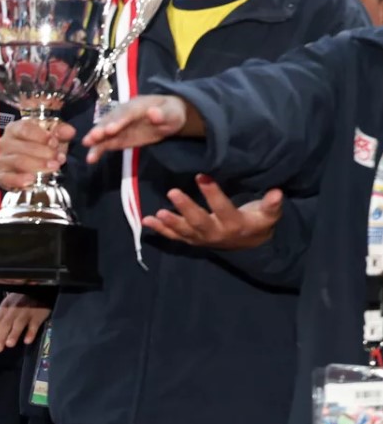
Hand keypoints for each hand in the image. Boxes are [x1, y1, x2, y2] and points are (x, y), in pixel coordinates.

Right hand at [0, 119, 72, 190]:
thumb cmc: (40, 147)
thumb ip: (61, 132)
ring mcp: (2, 160)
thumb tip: (69, 131)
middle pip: (23, 146)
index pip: (25, 128)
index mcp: (15, 129)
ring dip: (38, 165)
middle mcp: (5, 142)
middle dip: (44, 153)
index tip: (54, 142)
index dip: (41, 136)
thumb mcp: (52, 137)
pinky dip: (19, 179)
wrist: (31, 167)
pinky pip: (7, 178)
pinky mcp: (1, 176)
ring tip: (53, 167)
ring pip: (18, 161)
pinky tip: (32, 180)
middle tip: (58, 159)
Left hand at [0, 294, 51, 351]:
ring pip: (19, 323)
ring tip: (9, 344)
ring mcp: (26, 312)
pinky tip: (27, 340)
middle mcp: (14, 309)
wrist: (38, 290)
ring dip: (14, 334)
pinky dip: (31, 332)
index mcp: (5, 306)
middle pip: (6, 323)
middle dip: (1, 335)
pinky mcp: (38, 315)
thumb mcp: (8, 305)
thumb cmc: (21, 300)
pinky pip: (34, 324)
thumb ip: (1, 318)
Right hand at [83, 95, 189, 163]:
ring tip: (87, 148)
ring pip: (105, 132)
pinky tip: (91, 158)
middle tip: (92, 138)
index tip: (110, 129)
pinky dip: (98, 149)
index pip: (127, 113)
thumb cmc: (171, 112)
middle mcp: (124, 114)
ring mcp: (120, 126)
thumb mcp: (172, 113)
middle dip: (102, 129)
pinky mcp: (119, 137)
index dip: (118, 121)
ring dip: (96, 140)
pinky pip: (107, 143)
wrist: (168, 117)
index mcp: (137, 106)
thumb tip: (153, 113)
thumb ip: (163, 114)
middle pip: (111, 121)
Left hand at [144, 174, 282, 249]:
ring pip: (184, 231)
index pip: (223, 207)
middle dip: (186, 207)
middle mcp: (216, 233)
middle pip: (199, 221)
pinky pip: (174, 236)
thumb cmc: (257, 223)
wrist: (249, 247)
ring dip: (170, 222)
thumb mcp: (268, 216)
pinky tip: (146, 220)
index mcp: (234, 224)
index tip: (201, 176)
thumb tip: (277, 192)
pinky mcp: (191, 240)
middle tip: (173, 192)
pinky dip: (160, 230)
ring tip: (157, 213)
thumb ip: (271, 205)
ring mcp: (201, 238)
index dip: (212, 193)